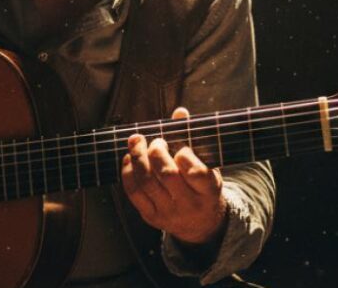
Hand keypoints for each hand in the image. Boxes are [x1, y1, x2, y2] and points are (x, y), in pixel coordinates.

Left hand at [120, 106, 227, 246]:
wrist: (201, 226)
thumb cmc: (203, 187)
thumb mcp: (208, 166)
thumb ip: (193, 138)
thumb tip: (179, 112)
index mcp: (209, 191)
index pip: (196, 173)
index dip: (184, 155)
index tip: (181, 147)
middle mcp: (189, 205)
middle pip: (167, 175)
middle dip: (156, 152)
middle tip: (156, 141)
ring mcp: (168, 213)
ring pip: (146, 183)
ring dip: (137, 157)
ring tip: (136, 142)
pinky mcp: (151, 217)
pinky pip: (134, 193)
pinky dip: (127, 172)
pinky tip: (129, 158)